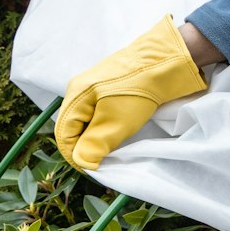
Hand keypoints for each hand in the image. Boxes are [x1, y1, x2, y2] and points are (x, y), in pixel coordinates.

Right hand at [55, 14, 209, 170]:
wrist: (166, 61)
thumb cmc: (137, 92)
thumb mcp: (115, 122)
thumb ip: (94, 144)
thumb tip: (81, 163)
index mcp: (75, 95)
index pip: (63, 134)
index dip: (75, 155)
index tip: (92, 169)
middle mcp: (80, 89)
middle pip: (74, 127)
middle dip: (85, 146)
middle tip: (102, 160)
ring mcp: (96, 86)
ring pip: (88, 120)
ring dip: (97, 136)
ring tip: (111, 148)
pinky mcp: (111, 86)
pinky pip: (100, 111)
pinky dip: (105, 125)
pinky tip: (117, 130)